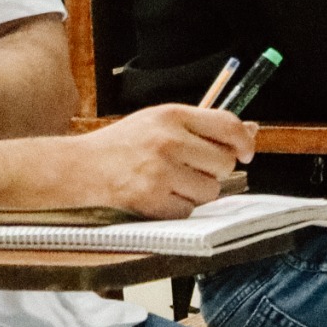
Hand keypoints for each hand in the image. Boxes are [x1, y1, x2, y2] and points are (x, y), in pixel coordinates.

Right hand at [50, 105, 255, 218]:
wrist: (76, 170)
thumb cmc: (121, 146)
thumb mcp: (159, 123)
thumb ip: (204, 126)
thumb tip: (251, 131)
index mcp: (172, 116)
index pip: (227, 124)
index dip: (244, 141)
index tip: (246, 152)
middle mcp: (168, 141)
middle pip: (224, 162)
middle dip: (214, 170)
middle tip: (190, 169)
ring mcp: (159, 172)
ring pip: (210, 190)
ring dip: (197, 192)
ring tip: (170, 183)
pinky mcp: (151, 200)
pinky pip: (188, 210)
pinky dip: (178, 208)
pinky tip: (158, 197)